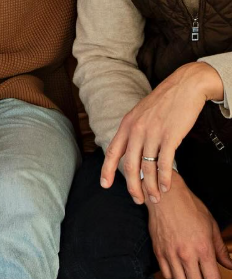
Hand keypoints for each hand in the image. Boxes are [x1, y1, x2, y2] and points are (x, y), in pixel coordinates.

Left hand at [102, 62, 222, 203]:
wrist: (182, 87)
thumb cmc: (162, 103)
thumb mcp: (141, 115)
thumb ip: (134, 132)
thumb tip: (130, 151)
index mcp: (126, 124)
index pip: (113, 151)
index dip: (107, 170)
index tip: (104, 185)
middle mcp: (136, 129)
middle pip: (130, 165)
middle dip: (132, 186)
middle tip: (137, 200)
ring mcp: (152, 133)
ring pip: (147, 167)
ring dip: (151, 186)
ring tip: (155, 198)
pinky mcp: (170, 136)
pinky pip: (165, 163)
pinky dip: (165, 178)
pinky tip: (166, 187)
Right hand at [147, 173, 231, 278]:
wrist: (165, 195)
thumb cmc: (189, 207)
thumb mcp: (211, 225)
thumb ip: (221, 249)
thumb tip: (230, 265)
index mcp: (203, 248)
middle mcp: (187, 254)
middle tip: (203, 276)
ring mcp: (171, 254)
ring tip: (192, 276)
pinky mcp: (158, 251)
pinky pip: (166, 274)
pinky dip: (174, 278)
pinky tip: (180, 275)